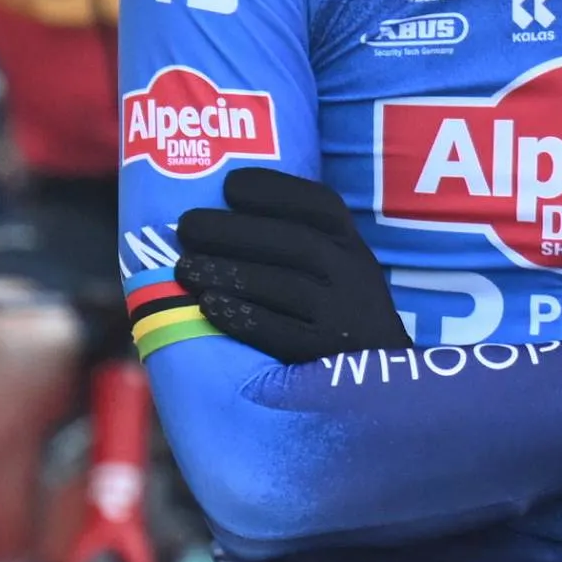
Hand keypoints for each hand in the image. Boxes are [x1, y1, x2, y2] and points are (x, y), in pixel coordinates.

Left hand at [175, 168, 406, 362]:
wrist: (376, 376)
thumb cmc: (333, 306)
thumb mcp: (331, 263)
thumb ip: (292, 237)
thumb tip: (218, 214)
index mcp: (349, 242)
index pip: (320, 205)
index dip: (274, 190)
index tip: (229, 185)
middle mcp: (351, 273)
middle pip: (295, 242)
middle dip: (234, 230)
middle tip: (186, 226)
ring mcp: (343, 315)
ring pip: (285, 286)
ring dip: (230, 273)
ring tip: (185, 268)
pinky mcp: (325, 355)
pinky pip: (282, 334)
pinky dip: (244, 317)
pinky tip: (209, 306)